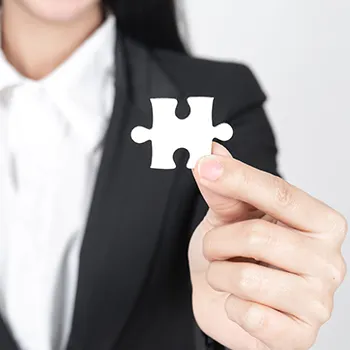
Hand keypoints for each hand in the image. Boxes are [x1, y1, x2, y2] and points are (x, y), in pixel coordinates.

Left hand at [188, 143, 346, 349]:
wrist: (225, 300)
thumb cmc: (232, 254)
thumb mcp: (227, 216)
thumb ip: (223, 186)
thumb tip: (212, 149)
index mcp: (319, 222)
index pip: (280, 193)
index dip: (237, 178)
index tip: (204, 165)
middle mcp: (329, 259)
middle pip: (258, 236)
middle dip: (218, 242)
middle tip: (214, 248)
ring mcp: (318, 300)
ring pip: (247, 277)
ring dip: (220, 274)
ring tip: (226, 275)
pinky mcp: (300, 335)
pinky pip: (250, 314)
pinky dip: (231, 305)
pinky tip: (240, 303)